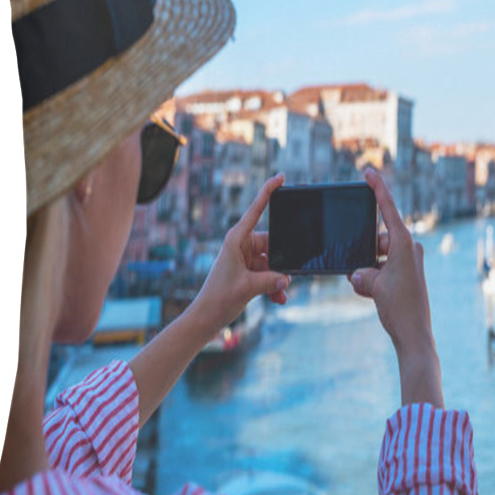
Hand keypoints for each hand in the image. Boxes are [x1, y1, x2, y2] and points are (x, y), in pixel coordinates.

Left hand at [193, 174, 290, 334]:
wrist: (206, 318)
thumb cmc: (219, 298)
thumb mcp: (248, 287)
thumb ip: (272, 280)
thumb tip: (288, 278)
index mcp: (237, 239)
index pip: (256, 209)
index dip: (269, 191)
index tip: (281, 177)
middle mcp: (242, 244)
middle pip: (273, 242)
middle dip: (283, 260)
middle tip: (288, 275)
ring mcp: (246, 258)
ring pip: (273, 261)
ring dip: (278, 278)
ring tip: (280, 294)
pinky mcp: (249, 271)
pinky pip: (269, 273)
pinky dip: (274, 285)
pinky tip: (278, 299)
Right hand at [348, 168, 442, 407]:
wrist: (415, 335)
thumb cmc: (399, 308)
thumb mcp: (373, 286)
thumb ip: (362, 272)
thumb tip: (358, 273)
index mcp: (404, 244)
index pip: (388, 208)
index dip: (378, 189)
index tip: (369, 172)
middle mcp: (410, 249)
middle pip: (378, 238)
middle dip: (364, 251)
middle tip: (364, 274)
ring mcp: (410, 262)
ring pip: (378, 255)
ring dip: (368, 269)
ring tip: (370, 290)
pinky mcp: (408, 275)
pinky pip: (383, 268)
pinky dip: (374, 277)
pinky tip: (370, 293)